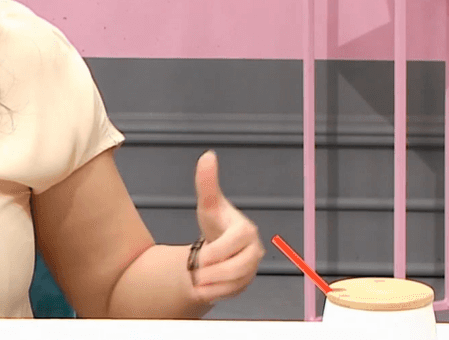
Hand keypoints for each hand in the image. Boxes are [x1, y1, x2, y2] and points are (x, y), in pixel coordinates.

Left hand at [190, 149, 262, 302]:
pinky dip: (217, 294)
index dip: (218, 251)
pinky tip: (202, 289)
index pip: (237, 242)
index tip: (200, 255)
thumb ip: (206, 182)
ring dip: (214, 285)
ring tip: (196, 280)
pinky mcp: (245, 283)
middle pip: (239, 267)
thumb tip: (207, 156)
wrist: (217, 245)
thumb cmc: (215, 223)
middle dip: (214, 272)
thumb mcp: (208, 203)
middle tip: (195, 272)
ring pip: (237, 283)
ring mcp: (251, 269)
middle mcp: (253, 250)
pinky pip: (234, 294)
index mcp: (246, 231)